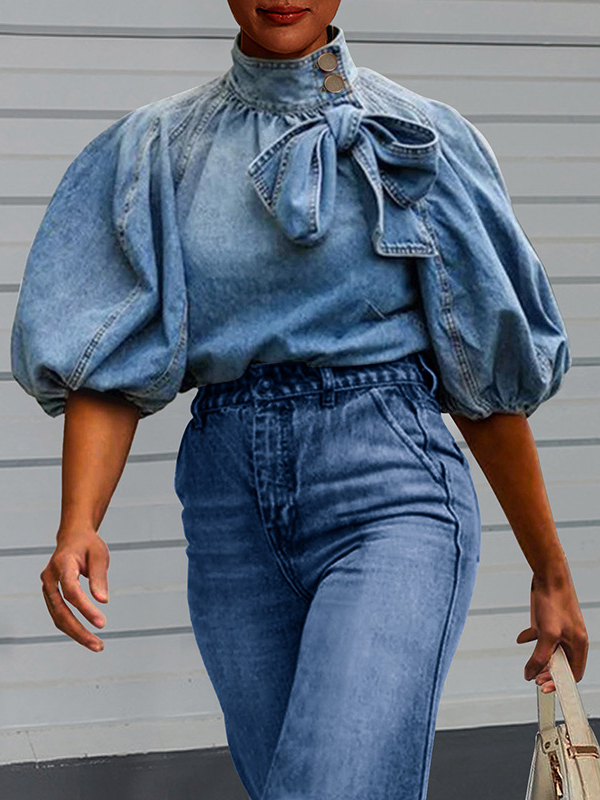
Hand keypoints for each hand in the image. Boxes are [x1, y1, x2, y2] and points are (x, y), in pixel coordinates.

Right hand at [40, 528, 109, 651]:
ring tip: (97, 645)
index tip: (101, 623)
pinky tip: (87, 636)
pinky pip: (59, 614)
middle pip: (61, 610)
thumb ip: (99, 578)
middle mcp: (49, 578)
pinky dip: (72, 626)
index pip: (71, 590)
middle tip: (99, 645)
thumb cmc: (88, 545)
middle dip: (79, 630)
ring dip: (76, 633)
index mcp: (62, 564)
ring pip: (58, 617)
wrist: (73, 537)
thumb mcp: (99, 555)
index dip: (85, 608)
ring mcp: (47, 587)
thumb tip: (103, 602)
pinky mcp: (51, 595)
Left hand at [516, 568, 587, 692]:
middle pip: (561, 664)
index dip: (559, 682)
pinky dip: (531, 639)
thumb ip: (539, 656)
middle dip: (547, 672)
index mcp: (578, 645)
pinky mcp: (549, 621)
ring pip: (550, 651)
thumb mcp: (547, 634)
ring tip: (528, 666)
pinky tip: (522, 638)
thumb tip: (530, 674)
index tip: (544, 687)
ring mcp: (560, 630)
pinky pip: (541, 636)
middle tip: (533, 678)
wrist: (548, 575)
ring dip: (539, 658)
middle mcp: (571, 639)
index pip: (573, 674)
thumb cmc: (555, 601)